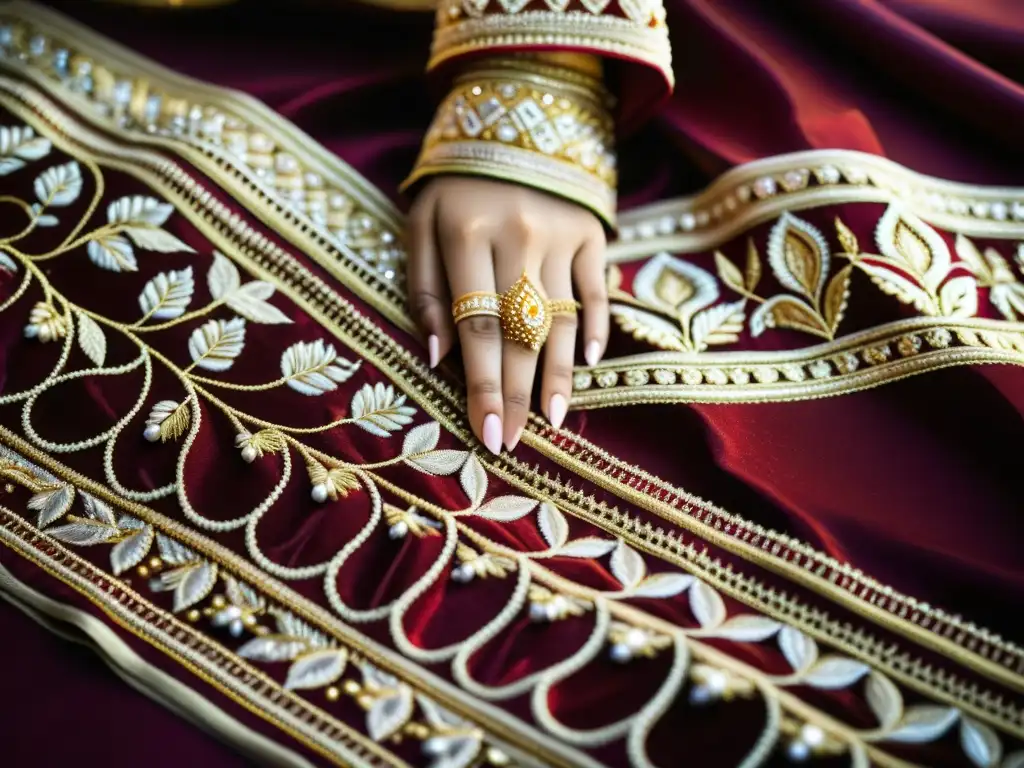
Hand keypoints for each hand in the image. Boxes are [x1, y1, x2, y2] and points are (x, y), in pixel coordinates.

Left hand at [407, 176, 607, 453]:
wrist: (512, 120)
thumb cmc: (454, 186)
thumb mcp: (419, 224)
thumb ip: (424, 290)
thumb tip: (438, 356)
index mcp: (466, 236)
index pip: (477, 328)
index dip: (483, 385)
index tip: (487, 431)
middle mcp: (518, 239)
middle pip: (519, 334)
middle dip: (517, 394)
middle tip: (515, 442)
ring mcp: (561, 237)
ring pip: (562, 321)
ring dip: (558, 376)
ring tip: (554, 420)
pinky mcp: (591, 233)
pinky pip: (596, 291)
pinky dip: (597, 328)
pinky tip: (590, 364)